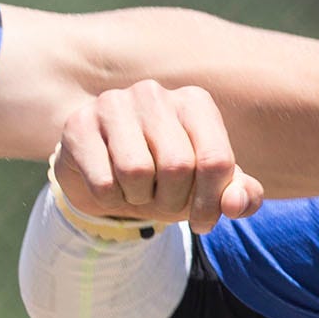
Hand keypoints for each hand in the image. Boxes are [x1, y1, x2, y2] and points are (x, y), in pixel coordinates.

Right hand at [53, 81, 266, 233]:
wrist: (105, 171)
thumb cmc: (165, 177)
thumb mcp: (208, 188)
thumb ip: (239, 195)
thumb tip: (236, 204)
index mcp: (195, 102)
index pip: (216, 160)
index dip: (211, 203)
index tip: (202, 223)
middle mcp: (154, 94)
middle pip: (178, 167)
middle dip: (173, 202)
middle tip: (163, 204)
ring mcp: (113, 103)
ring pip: (136, 172)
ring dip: (139, 199)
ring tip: (137, 191)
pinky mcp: (78, 124)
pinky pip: (103, 182)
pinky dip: (110, 201)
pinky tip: (110, 187)